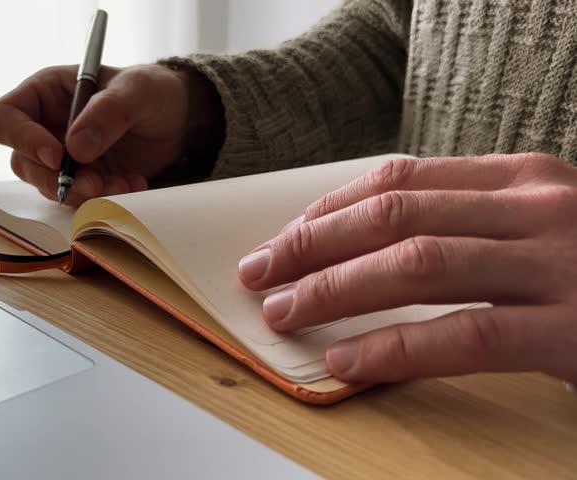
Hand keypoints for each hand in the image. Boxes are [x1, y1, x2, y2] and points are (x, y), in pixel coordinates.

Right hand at [0, 64, 221, 205]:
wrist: (181, 120)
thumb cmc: (154, 91)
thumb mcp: (137, 90)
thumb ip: (107, 112)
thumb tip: (74, 149)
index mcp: (44, 92)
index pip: (5, 118)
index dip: (22, 140)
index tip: (57, 156)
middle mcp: (44, 126)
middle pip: (22, 162)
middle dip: (57, 179)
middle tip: (94, 184)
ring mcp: (62, 157)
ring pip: (49, 186)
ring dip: (83, 193)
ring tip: (123, 184)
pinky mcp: (82, 180)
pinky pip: (79, 198)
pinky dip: (104, 199)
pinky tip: (133, 185)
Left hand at [238, 153, 576, 383]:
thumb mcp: (537, 226)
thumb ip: (467, 225)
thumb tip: (364, 248)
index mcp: (522, 179)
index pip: (399, 182)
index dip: (328, 211)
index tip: (282, 238)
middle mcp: (538, 208)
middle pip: (394, 217)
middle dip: (312, 246)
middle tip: (261, 273)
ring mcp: (559, 265)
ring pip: (416, 266)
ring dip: (335, 291)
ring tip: (285, 314)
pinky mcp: (572, 329)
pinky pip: (463, 336)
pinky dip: (394, 348)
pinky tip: (348, 362)